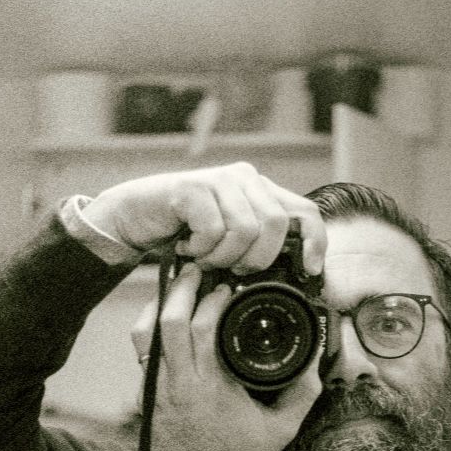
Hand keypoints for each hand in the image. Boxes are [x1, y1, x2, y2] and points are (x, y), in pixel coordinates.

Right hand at [82, 162, 326, 274]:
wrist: (136, 217)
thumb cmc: (186, 232)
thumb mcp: (231, 239)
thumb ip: (261, 244)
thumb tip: (298, 272)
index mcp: (262, 190)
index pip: (305, 212)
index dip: (315, 241)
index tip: (311, 270)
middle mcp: (246, 178)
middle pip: (276, 225)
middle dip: (257, 259)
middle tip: (232, 269)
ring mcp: (220, 179)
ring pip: (245, 230)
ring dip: (223, 257)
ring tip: (205, 258)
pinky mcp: (193, 187)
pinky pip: (214, 230)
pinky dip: (201, 250)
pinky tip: (188, 247)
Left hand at [131, 262, 322, 450]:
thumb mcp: (283, 426)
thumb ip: (303, 390)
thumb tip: (316, 358)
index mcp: (210, 386)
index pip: (201, 326)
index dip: (213, 299)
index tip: (227, 289)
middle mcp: (177, 385)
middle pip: (168, 321)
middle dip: (181, 288)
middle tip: (196, 271)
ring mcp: (156, 392)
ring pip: (144, 335)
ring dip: (159, 306)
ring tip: (175, 288)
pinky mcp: (146, 399)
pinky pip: (142, 356)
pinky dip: (152, 332)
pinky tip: (166, 321)